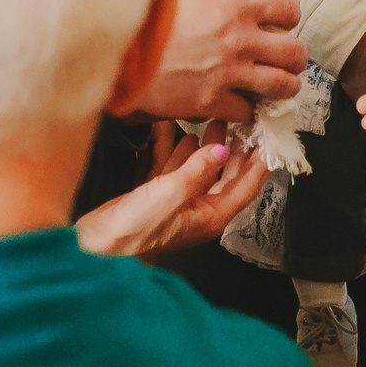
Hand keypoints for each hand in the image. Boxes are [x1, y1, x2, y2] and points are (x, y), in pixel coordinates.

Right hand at [77, 123, 270, 260]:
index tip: (268, 141)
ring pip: (202, 172)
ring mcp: (178, 204)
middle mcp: (199, 211)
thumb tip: (220, 149)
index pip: (245, 188)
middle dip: (236, 151)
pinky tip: (184, 136)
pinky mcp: (157, 197)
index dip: (258, 164)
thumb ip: (198, 169)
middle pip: (227, 177)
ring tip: (217, 123)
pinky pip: (176, 171)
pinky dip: (182, 153)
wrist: (98, 243)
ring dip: (210, 148)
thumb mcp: (172, 194)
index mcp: (211, 216)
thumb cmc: (136, 229)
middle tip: (244, 126)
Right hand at [123, 0, 306, 123]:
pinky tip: (240, 104)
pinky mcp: (211, 102)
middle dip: (296, 59)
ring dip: (284, 87)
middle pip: (294, 53)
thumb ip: (222, 2)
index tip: (284, 23)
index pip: (287, 9)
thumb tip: (240, 7)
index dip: (289, 17)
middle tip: (287, 62)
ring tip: (276, 88)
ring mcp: (228, 74)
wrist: (120, 50)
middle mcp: (240, 40)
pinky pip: (247, 111)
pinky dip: (247, 110)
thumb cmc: (149, 17)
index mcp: (235, 7)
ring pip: (282, 86)